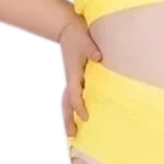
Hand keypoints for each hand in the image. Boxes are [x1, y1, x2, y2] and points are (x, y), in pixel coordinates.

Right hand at [56, 18, 101, 141]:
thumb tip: (98, 57)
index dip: (78, 105)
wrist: (65, 28)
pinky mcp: (72, 78)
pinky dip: (71, 108)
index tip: (85, 117)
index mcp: (73, 72)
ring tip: (71, 133)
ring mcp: (69, 79)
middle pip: (65, 103)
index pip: (74, 93)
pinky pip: (69, 97)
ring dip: (67, 117)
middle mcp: (69, 78)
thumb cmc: (76, 34)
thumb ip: (91, 49)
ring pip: (65, 102)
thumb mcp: (85, 39)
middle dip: (68, 119)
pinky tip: (76, 117)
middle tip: (72, 135)